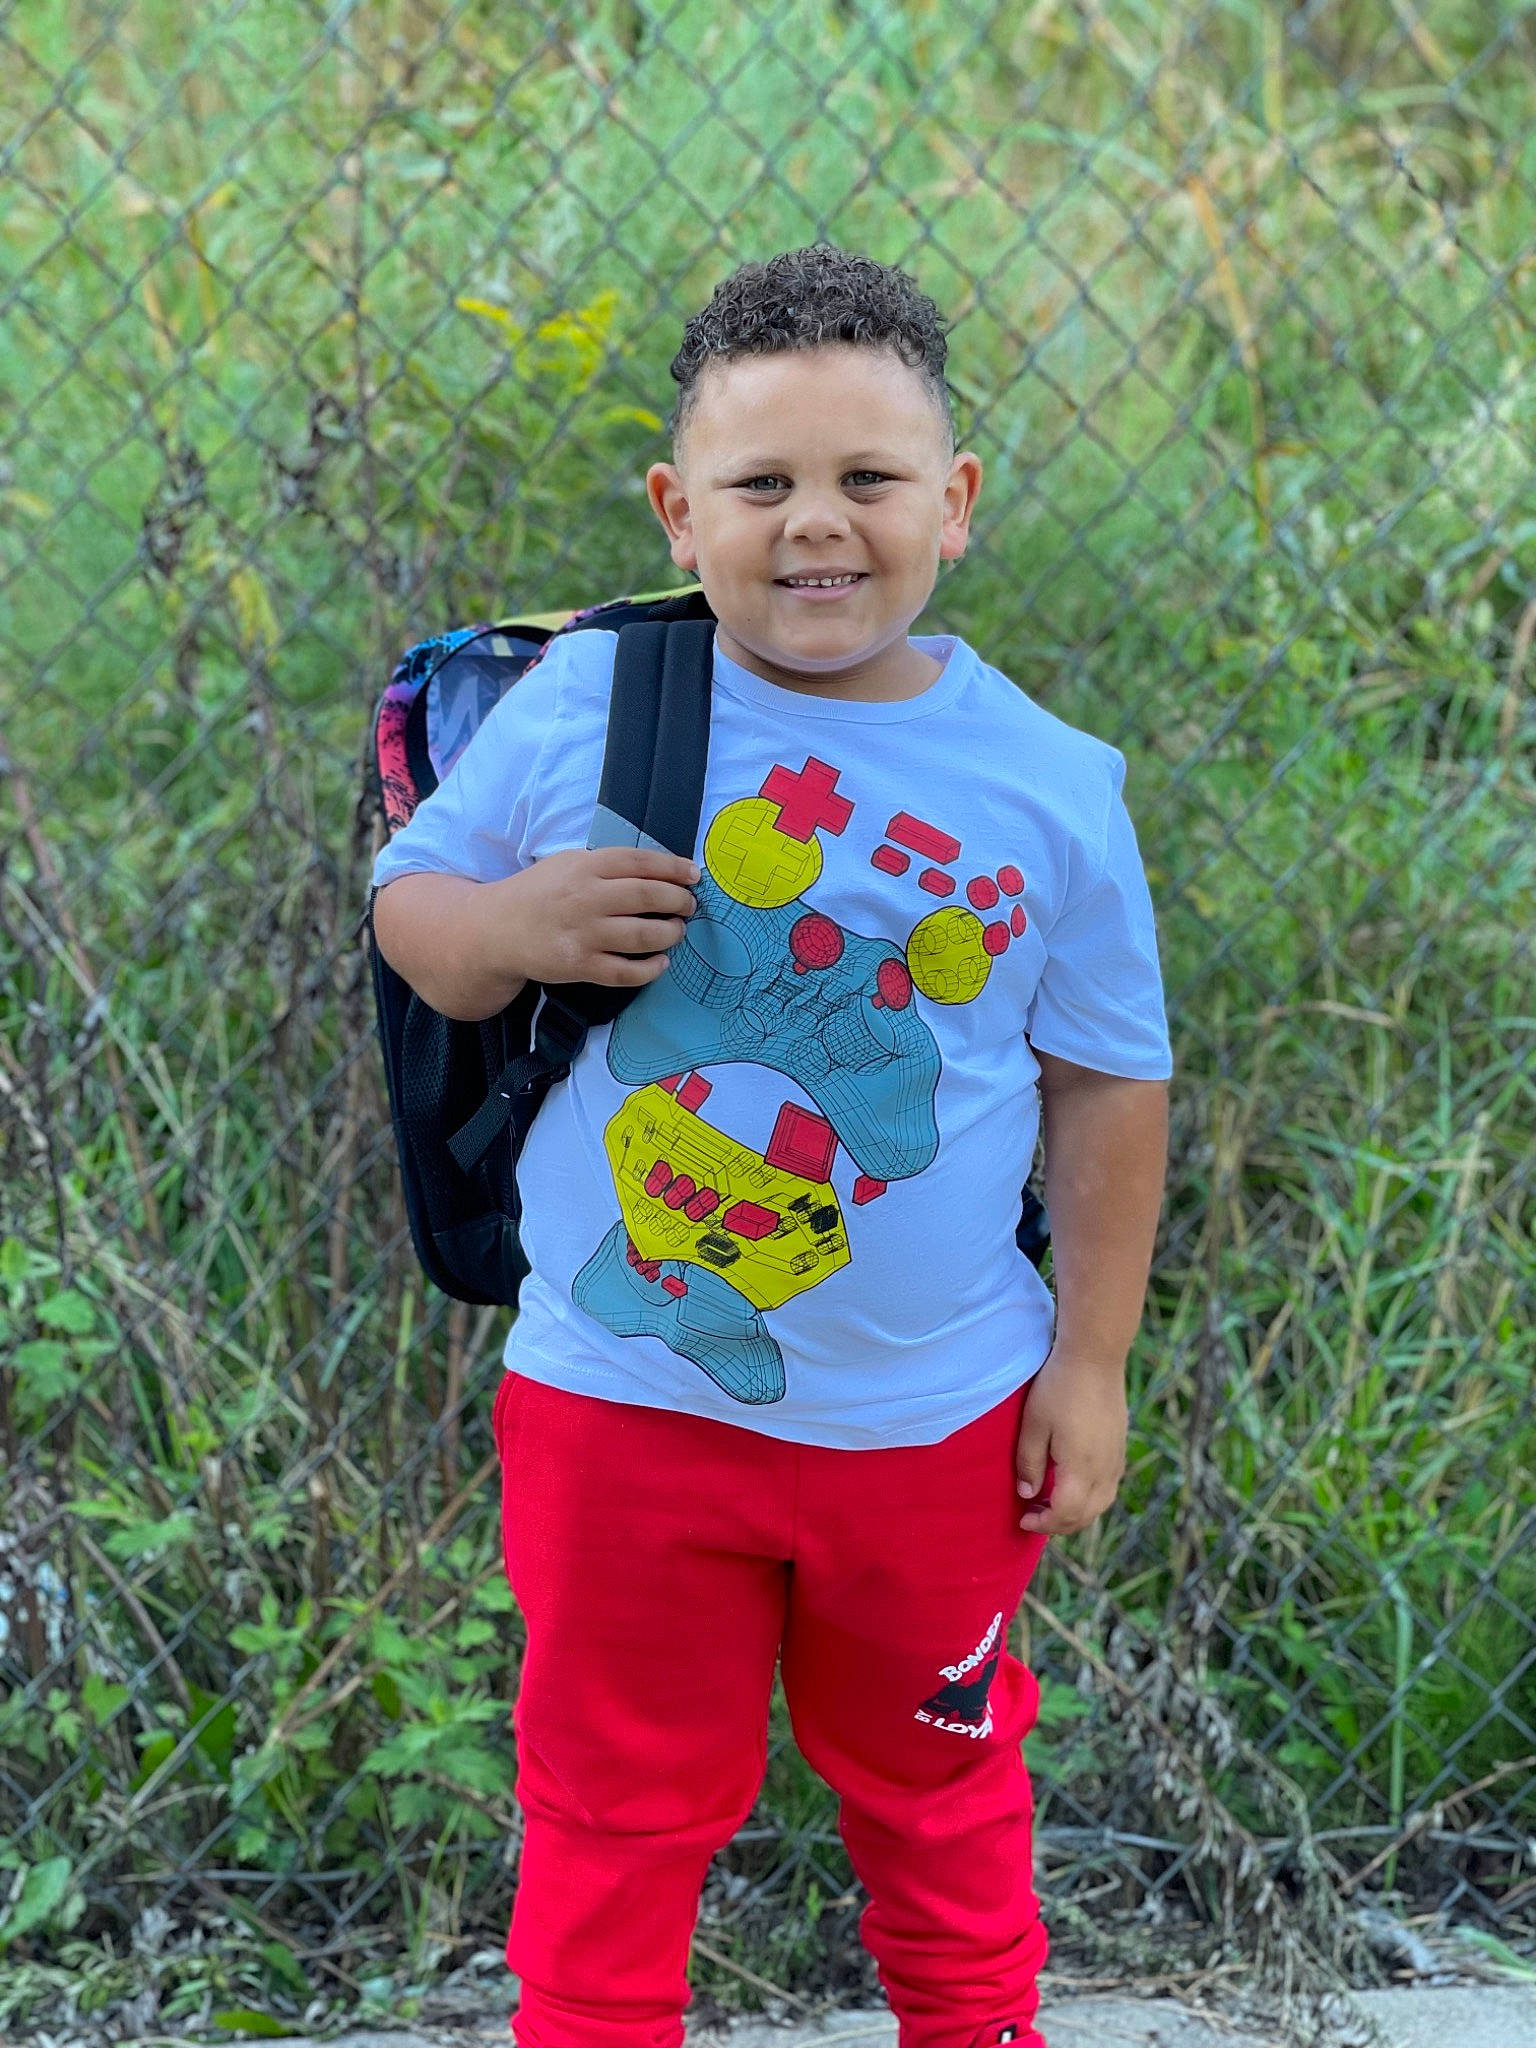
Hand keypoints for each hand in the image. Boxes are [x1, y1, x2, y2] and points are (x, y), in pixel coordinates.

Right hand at [495, 847, 698, 988]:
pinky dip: (651, 969)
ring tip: (676, 931)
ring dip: (671, 933)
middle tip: (688, 906)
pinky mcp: (579, 966)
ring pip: (644, 935)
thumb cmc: (538, 893)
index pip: (641, 862)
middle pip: (649, 896)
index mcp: (585, 866)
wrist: (495, 930)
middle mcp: (586, 898)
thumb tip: (658, 871)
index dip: (674, 868)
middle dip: (679, 901)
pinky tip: (660, 963)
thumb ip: (606, 866)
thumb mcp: (567, 864)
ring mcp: (583, 934)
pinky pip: (627, 972)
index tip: (693, 875)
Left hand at [1014, 1350, 1127, 1535]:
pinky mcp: (1120, 1448)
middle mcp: (1104, 1470)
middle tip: (1034, 1516)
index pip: (1065, 1514)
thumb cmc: (1058, 1388)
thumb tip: (1028, 1495)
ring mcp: (1116, 1459)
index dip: (1043, 1523)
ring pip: (1101, 1504)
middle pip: (1086, 1516)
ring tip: (1051, 1505)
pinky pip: (1109, 1487)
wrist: (1095, 1357)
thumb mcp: (1033, 1425)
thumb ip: (1029, 1463)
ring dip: (1077, 1513)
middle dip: (1059, 1524)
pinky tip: (1073, 1485)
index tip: (1023, 1519)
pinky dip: (1091, 1498)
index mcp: (1081, 1469)